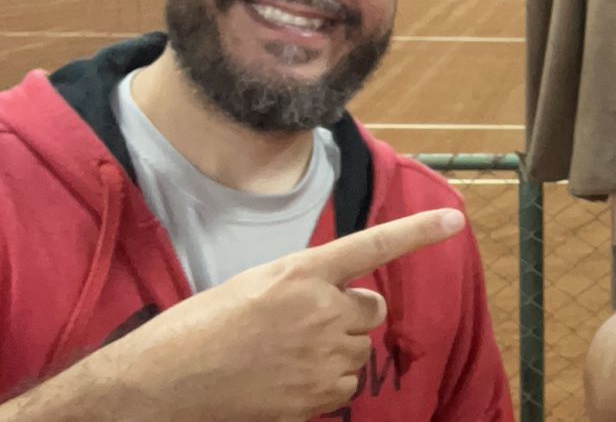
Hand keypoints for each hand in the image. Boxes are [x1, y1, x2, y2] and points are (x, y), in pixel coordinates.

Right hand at [95, 208, 465, 421]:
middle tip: (304, 325)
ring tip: (285, 356)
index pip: (371, 245)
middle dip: (350, 315)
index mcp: (298, 272)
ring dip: (336, 351)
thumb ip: (301, 286)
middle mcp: (319, 309)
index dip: (418, 233)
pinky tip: (285, 382)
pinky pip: (345, 386)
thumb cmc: (197, 331)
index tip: (455, 220)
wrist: (160, 384)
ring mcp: (320, 354)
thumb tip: (335, 298)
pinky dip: (325, 385)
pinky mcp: (316, 395)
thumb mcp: (251, 287)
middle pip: (371, 308)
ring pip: (360, 349)